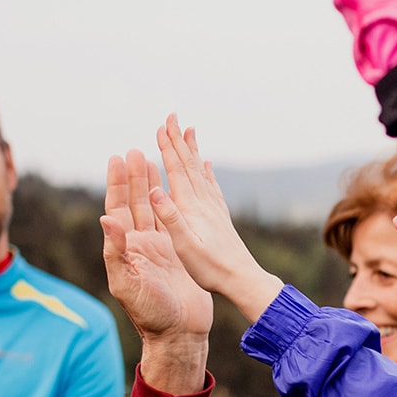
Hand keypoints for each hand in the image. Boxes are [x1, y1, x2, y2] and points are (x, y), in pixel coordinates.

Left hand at [101, 149, 211, 393]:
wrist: (179, 334)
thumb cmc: (151, 314)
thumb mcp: (128, 284)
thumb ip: (116, 252)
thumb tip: (105, 219)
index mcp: (125, 250)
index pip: (117, 210)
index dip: (116, 184)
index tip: (117, 158)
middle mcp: (140, 246)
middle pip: (134, 203)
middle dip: (133, 177)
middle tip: (135, 151)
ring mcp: (160, 248)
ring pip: (153, 209)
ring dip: (150, 186)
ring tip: (152, 159)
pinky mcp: (178, 254)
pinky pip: (173, 221)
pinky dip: (171, 203)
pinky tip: (173, 188)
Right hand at [147, 115, 282, 322]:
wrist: (241, 279)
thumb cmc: (210, 268)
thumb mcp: (183, 245)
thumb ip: (170, 216)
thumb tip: (154, 189)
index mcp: (190, 207)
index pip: (176, 170)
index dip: (168, 147)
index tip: (161, 126)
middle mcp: (203, 202)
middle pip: (188, 164)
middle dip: (178, 140)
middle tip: (173, 117)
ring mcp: (214, 208)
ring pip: (200, 171)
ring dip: (192, 150)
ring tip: (190, 131)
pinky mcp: (220, 217)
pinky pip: (211, 186)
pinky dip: (207, 172)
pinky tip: (207, 165)